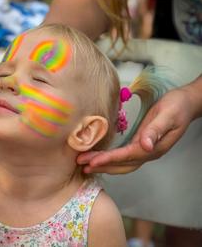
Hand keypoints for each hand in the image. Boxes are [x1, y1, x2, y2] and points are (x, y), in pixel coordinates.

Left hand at [77, 86, 195, 173]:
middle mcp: (148, 153)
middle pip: (122, 164)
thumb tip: (145, 145)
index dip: (109, 159)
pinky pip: (123, 157)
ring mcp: (144, 150)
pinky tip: (99, 158)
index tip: (92, 161)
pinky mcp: (140, 145)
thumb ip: (156, 130)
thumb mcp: (169, 115)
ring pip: (122, 163)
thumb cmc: (178, 107)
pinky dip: (110, 160)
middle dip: (101, 165)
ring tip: (85, 164)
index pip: (127, 156)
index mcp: (154, 147)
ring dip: (104, 165)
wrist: (186, 104)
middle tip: (81, 165)